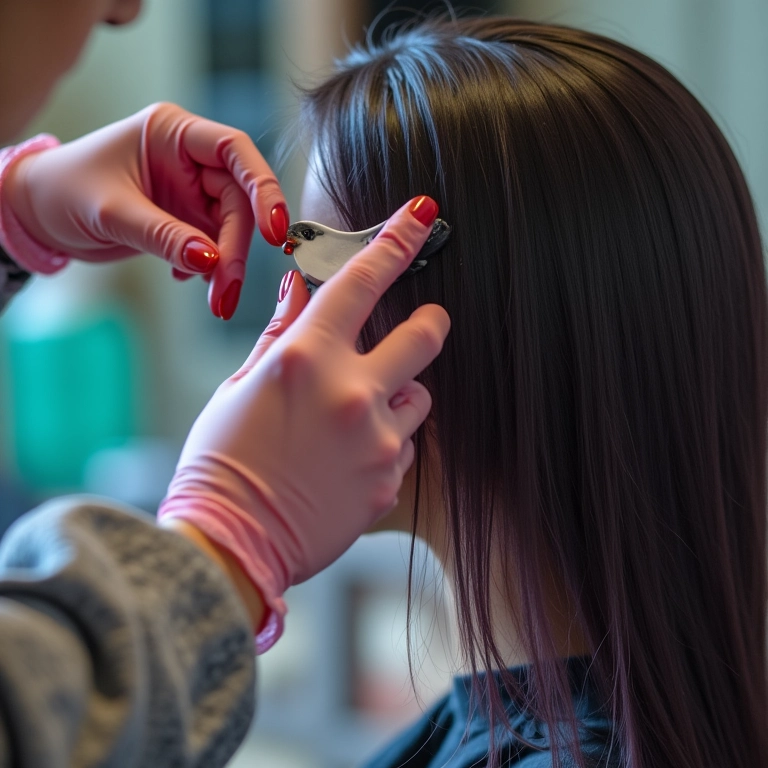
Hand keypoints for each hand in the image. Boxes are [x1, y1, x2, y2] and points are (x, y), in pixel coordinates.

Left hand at [2, 103, 288, 317]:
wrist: (39, 214)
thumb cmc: (63, 191)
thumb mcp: (113, 212)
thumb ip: (164, 235)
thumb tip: (212, 262)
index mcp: (173, 133)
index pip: (235, 151)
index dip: (263, 188)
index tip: (273, 231)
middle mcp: (190, 160)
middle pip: (239, 201)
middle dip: (236, 249)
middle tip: (227, 289)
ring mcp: (192, 191)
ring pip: (232, 229)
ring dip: (228, 267)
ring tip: (218, 301)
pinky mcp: (188, 219)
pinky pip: (216, 245)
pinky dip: (210, 268)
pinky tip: (190, 280)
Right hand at [158, 196, 449, 649]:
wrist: (232, 542)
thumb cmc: (223, 460)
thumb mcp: (242, 386)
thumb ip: (282, 334)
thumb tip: (300, 290)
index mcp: (307, 358)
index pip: (364, 281)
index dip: (398, 240)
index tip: (424, 215)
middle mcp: (352, 392)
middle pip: (426, 333)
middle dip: (429, 322)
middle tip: (424, 323)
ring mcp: (377, 440)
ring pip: (420, 395)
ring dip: (398, 395)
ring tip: (356, 419)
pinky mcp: (390, 481)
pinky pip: (405, 444)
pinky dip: (386, 441)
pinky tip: (348, 459)